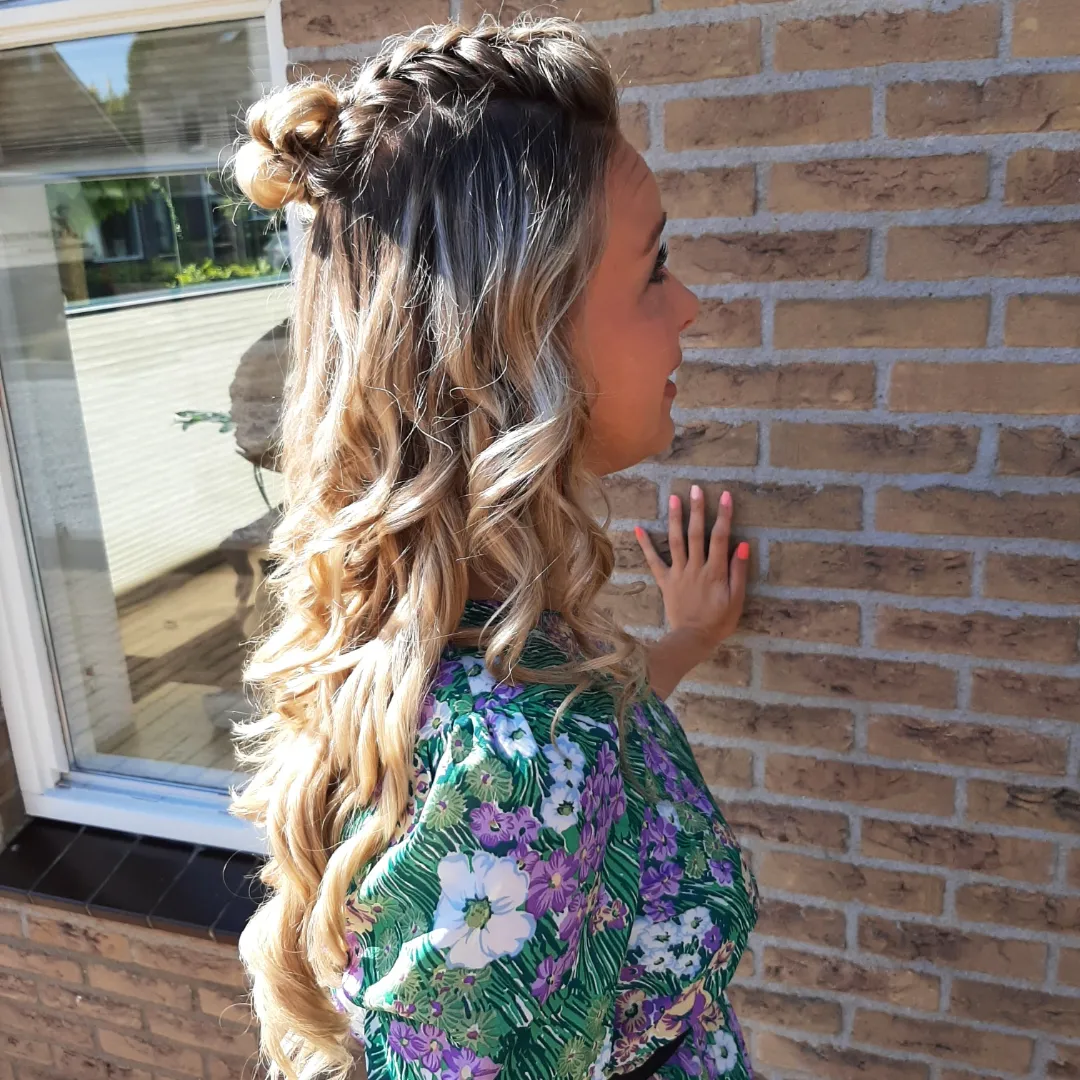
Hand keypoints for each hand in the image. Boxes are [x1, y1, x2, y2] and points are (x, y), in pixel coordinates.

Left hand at [635, 485, 749, 660]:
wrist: (693, 639)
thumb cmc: (719, 621)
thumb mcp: (737, 600)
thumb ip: (738, 572)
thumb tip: (742, 545)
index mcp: (715, 571)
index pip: (720, 538)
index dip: (723, 516)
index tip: (725, 496)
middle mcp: (695, 567)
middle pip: (696, 534)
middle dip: (697, 510)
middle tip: (695, 489)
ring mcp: (678, 573)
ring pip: (676, 541)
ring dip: (674, 518)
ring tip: (673, 498)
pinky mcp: (665, 581)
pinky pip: (654, 561)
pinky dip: (646, 544)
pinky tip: (639, 528)